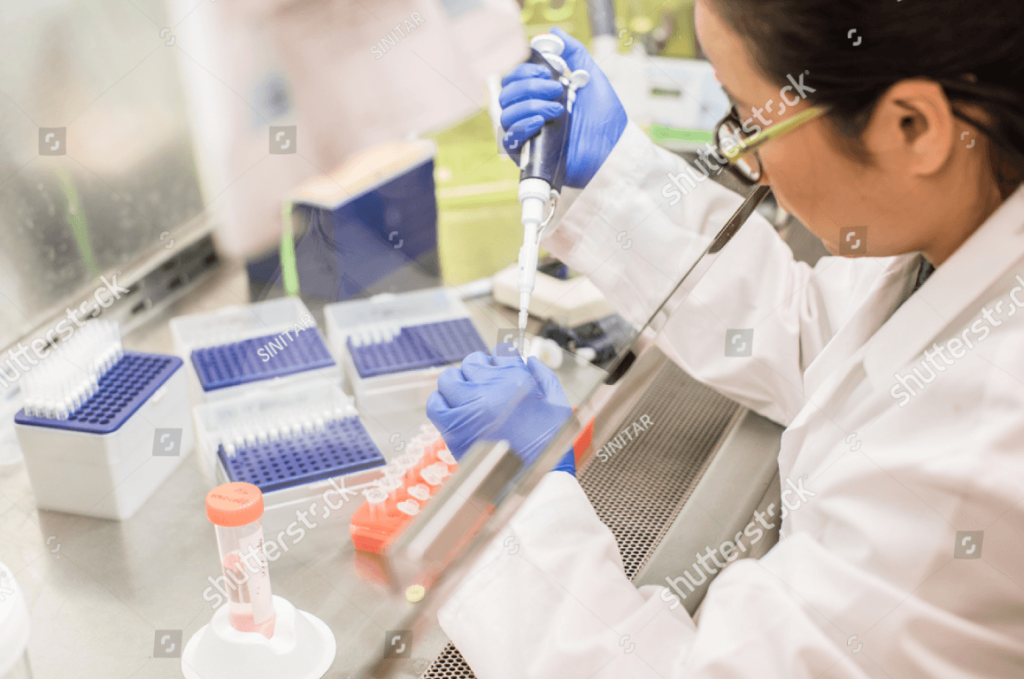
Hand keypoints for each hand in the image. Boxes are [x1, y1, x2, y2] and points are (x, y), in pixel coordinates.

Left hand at [427, 347, 575, 473]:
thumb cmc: (549, 446)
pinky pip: (435, 404)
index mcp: (516, 381)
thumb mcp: (558, 403)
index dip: (500, 361)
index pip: (500, 353)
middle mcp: (490, 390)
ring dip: (457, 383)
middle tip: (484, 384)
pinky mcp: (455, 429)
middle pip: (473, 362)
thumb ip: (543, 376)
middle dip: (479, 370)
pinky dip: (440, 402)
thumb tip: (528, 361)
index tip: (500, 370)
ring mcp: (470, 408)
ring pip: (449, 379)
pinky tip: (452, 408)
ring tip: (466, 395)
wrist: (536, 481)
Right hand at [499, 27, 627, 187]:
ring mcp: (528, 132)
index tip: (548, 70)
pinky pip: (509, 138)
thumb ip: (574, 53)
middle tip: (556, 89)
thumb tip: (553, 34)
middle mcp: (531, 111)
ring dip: (529, 105)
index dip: (525, 69)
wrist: (612, 149)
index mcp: (541, 94)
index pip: (515, 77)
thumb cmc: (605, 117)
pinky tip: (539, 122)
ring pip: (507, 113)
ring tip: (556, 109)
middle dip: (529, 86)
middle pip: (507, 92)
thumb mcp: (591, 77)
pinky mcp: (529, 153)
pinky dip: (521, 125)